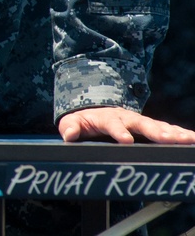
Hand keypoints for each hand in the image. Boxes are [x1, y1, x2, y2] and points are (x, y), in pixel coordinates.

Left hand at [59, 107, 194, 144]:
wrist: (96, 110)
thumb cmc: (85, 120)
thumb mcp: (74, 122)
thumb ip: (71, 127)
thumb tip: (68, 135)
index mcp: (107, 117)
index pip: (112, 124)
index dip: (119, 131)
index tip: (126, 140)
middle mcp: (127, 118)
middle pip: (142, 124)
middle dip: (156, 132)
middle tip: (169, 140)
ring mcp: (140, 122)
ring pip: (159, 126)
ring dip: (174, 133)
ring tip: (189, 140)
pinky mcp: (150, 127)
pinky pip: (167, 130)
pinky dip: (180, 134)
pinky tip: (192, 140)